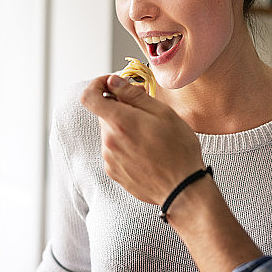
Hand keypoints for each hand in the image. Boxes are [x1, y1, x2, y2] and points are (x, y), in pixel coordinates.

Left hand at [81, 74, 204, 204]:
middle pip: (103, 113)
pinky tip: (146, 151)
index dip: (97, 84)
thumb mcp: (163, 113)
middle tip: (145, 110)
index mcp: (120, 122)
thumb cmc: (178, 150)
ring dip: (124, 127)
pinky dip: (125, 144)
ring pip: (110, 132)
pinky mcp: (113, 172)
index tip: (113, 84)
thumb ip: (133, 95)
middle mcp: (109, 141)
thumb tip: (113, 81)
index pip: (88, 96)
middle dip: (120, 107)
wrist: (182, 189)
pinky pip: (114, 150)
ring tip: (150, 135)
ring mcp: (109, 159)